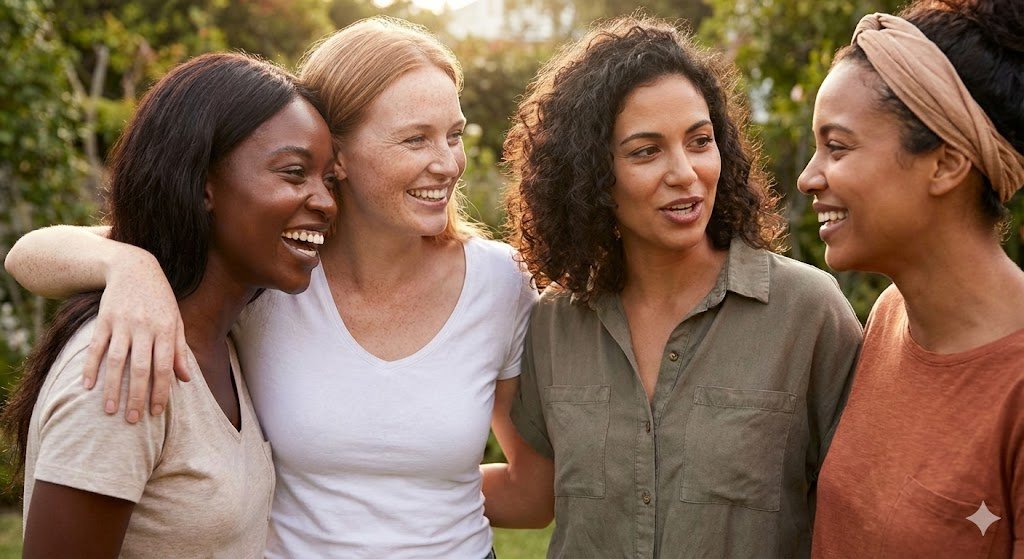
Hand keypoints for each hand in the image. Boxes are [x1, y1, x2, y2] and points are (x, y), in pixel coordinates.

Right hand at [80, 249, 189, 422]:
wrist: (134, 267)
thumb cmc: (160, 299)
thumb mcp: (175, 320)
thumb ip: (179, 350)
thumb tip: (186, 379)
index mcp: (165, 330)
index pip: (164, 367)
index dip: (160, 391)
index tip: (156, 412)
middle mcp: (144, 328)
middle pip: (140, 368)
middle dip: (136, 396)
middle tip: (132, 420)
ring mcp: (122, 323)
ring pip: (116, 361)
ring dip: (113, 388)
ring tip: (110, 411)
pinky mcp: (103, 319)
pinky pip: (96, 347)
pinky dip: (90, 367)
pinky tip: (86, 386)